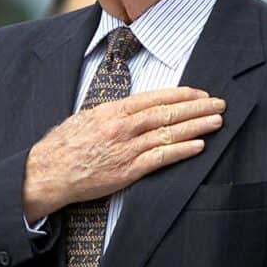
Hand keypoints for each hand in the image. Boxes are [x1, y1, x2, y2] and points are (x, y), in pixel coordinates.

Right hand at [22, 87, 224, 220]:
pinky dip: (181, 151)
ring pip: (168, 133)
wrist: (46, 173)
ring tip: (216, 121)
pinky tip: (199, 145)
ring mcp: (126, 149)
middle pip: (167, 113)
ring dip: (196, 126)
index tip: (201, 92)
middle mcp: (122, 126)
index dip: (182, 94)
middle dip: (197, 107)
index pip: (155, 98)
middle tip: (219, 104)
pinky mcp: (127, 171)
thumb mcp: (88, 117)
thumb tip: (139, 107)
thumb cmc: (65, 145)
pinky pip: (160, 158)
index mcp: (113, 110)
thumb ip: (116, 112)